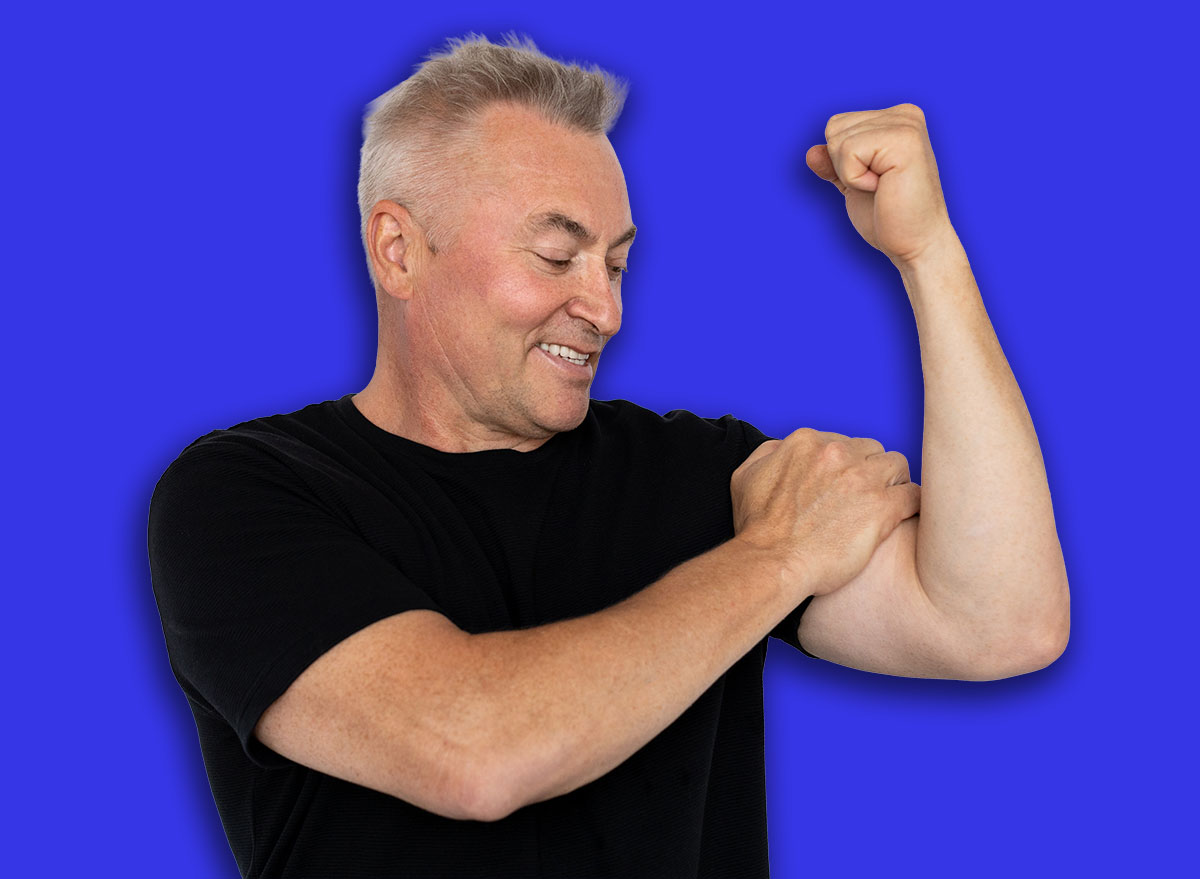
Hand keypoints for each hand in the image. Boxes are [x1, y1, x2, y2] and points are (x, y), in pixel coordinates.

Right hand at [731, 430, 919, 597]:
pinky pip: (914, 495)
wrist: (772, 562)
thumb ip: (769, 453)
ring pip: (898, 466)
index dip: (845, 465)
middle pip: (872, 450)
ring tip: (884, 506)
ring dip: (893, 484)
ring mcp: (862, 478)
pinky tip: (903, 517)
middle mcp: (837, 453)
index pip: (842, 442)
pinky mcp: (882, 507)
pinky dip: (911, 505)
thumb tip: (785, 448)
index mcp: (807, 443)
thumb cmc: (757, 528)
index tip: (842, 486)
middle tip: (862, 498)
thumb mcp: (745, 477)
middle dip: (869, 471)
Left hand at [806, 104, 953, 265]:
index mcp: (895, 119)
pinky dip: (855, 178)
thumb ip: (833, 164)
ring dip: (850, 174)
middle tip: (878, 187)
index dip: (841, 161)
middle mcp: (904, 115)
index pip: (837, 125)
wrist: (915, 245)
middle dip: (843, 166)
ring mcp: (906, 125)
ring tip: (882, 187)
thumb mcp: (852, 184)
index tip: (873, 180)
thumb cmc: (888, 217)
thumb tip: (811, 153)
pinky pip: (848, 151)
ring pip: (838, 139)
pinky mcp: (903, 140)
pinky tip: (883, 188)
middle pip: (834, 128)